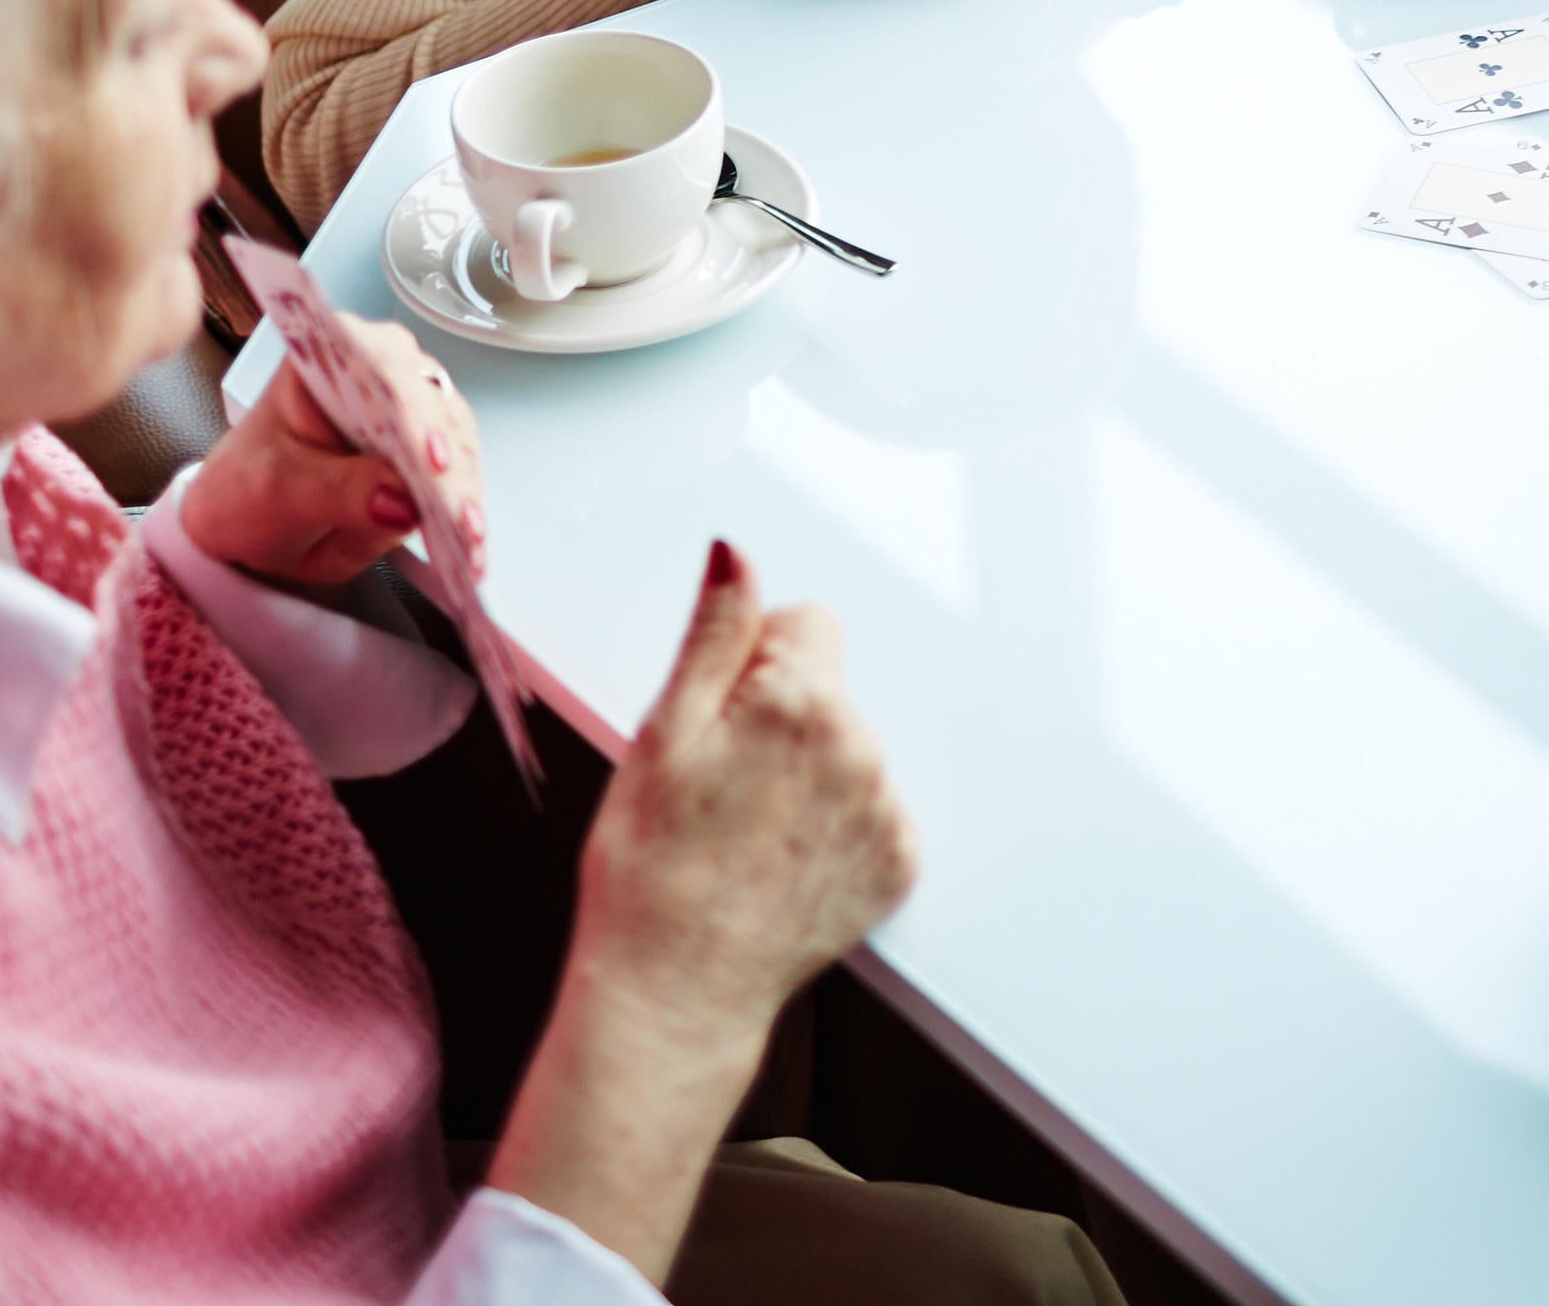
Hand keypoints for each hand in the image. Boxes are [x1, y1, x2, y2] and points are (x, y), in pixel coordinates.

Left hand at [177, 316, 471, 592]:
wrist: (245, 524)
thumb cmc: (245, 488)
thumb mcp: (275, 489)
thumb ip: (335, 491)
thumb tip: (399, 503)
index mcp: (334, 353)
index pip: (385, 369)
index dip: (413, 409)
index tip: (429, 457)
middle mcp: (384, 372)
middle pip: (434, 405)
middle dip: (448, 460)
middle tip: (455, 512)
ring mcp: (413, 413)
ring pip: (458, 442)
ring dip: (464, 491)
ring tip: (467, 538)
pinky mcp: (431, 456)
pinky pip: (459, 478)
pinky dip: (464, 512)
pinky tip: (469, 544)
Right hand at [567, 543, 918, 1052]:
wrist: (672, 992)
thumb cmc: (650, 871)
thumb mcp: (662, 734)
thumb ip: (713, 632)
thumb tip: (736, 555)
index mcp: (802, 704)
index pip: (805, 624)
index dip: (749, 666)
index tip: (715, 720)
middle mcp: (862, 750)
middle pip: (829, 688)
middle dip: (778, 718)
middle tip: (719, 786)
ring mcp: (887, 812)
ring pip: (848, 748)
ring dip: (807, 771)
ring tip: (744, 830)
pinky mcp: (898, 863)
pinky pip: (869, 809)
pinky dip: (831, 826)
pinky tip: (778, 860)